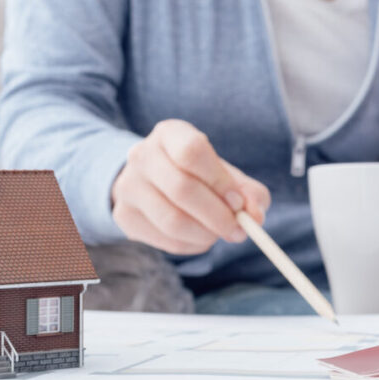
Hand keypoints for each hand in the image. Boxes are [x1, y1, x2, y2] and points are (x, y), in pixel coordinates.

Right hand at [110, 120, 270, 254]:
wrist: (152, 181)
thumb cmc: (199, 176)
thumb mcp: (226, 174)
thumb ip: (249, 193)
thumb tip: (255, 217)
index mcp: (169, 133)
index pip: (192, 151)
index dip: (219, 181)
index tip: (238, 203)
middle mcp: (142, 155)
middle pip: (182, 189)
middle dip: (217, 216)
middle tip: (238, 230)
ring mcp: (128, 186)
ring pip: (172, 220)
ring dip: (205, 235)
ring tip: (218, 233)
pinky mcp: (124, 215)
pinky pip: (164, 240)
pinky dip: (191, 245)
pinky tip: (199, 237)